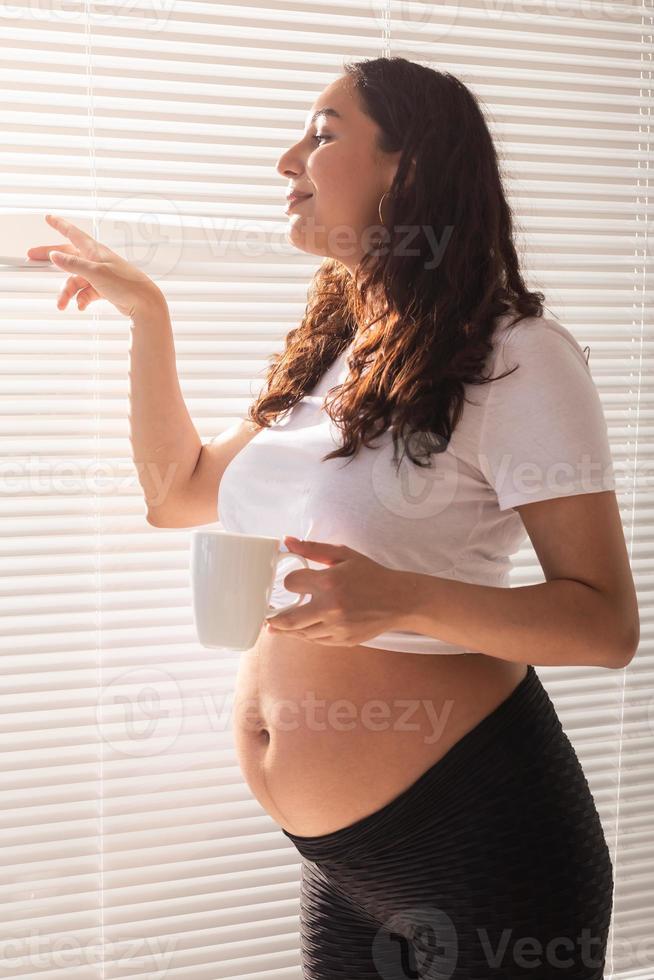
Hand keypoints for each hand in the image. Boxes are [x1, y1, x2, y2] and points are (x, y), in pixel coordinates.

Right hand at [26, 213, 163, 318]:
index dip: (60, 225)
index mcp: (95, 251)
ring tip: (62, 305)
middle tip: (32, 259)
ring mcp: (100, 275)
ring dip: (68, 292)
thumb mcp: (95, 273)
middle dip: (52, 260)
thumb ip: (73, 264)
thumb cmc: (125, 285)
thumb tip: (54, 255)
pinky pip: (86, 292)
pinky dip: (81, 299)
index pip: (73, 234)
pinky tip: (81, 306)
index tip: (49, 217)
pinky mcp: (105, 289)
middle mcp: (97, 260)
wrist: (145, 304)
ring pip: (76, 280)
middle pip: (68, 257)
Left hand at [264, 536, 405, 645]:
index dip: (289, 582)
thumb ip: (313, 548)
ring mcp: (337, 627)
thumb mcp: (343, 555)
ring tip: (279, 626)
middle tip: (267, 619)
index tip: (292, 582)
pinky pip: (316, 641)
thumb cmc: (371, 574)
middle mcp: (330, 607)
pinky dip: (306, 636)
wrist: (399, 600)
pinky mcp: (343, 640)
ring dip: (289, 630)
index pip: (291, 584)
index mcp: (329, 582)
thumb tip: (286, 541)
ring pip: (302, 633)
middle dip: (275, 620)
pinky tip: (302, 631)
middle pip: (289, 619)